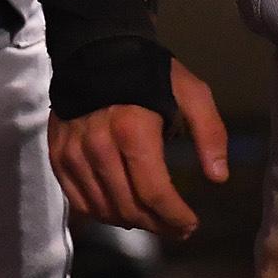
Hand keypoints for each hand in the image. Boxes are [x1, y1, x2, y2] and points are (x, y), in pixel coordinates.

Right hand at [50, 59, 229, 241]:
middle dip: (157, 225)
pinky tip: (122, 210)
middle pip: (128, 207)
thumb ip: (210, 133)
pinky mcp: (58, 156)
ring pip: (103, 209)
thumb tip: (218, 178)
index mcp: (134, 131)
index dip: (174, 217)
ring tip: (153, 220)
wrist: (97, 49)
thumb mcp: (191, 92)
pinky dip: (102, 213)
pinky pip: (79, 202)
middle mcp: (99, 147)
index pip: (154, 193)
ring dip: (131, 223)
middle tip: (176, 228)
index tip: (190, 225)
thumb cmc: (150, 73)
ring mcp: (74, 154)